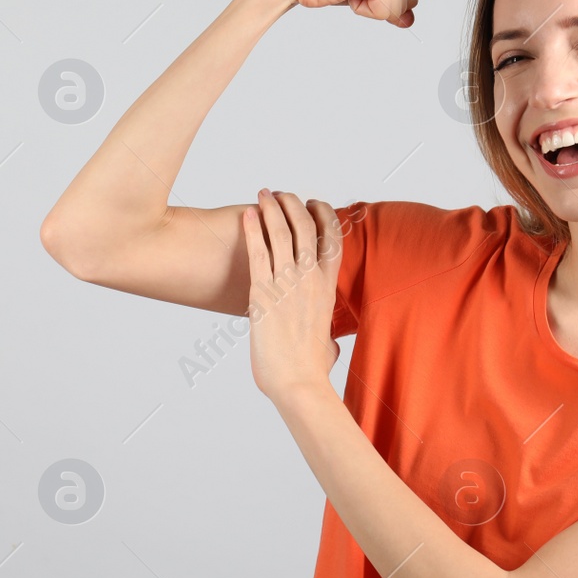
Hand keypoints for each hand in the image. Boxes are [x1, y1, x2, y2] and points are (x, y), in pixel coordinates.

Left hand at [242, 190, 343, 403]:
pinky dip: (252, 229)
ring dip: (271, 208)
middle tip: (280, 194)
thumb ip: (329, 340)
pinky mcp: (263, 293)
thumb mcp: (326, 348)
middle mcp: (311, 279)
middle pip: (306, 226)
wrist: (298, 384)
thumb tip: (331, 349)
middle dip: (293, 204)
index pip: (332, 238)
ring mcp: (288, 284)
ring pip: (281, 232)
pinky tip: (245, 215)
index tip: (313, 203)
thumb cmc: (310, 371)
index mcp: (328, 288)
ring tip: (262, 193)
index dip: (324, 215)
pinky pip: (258, 252)